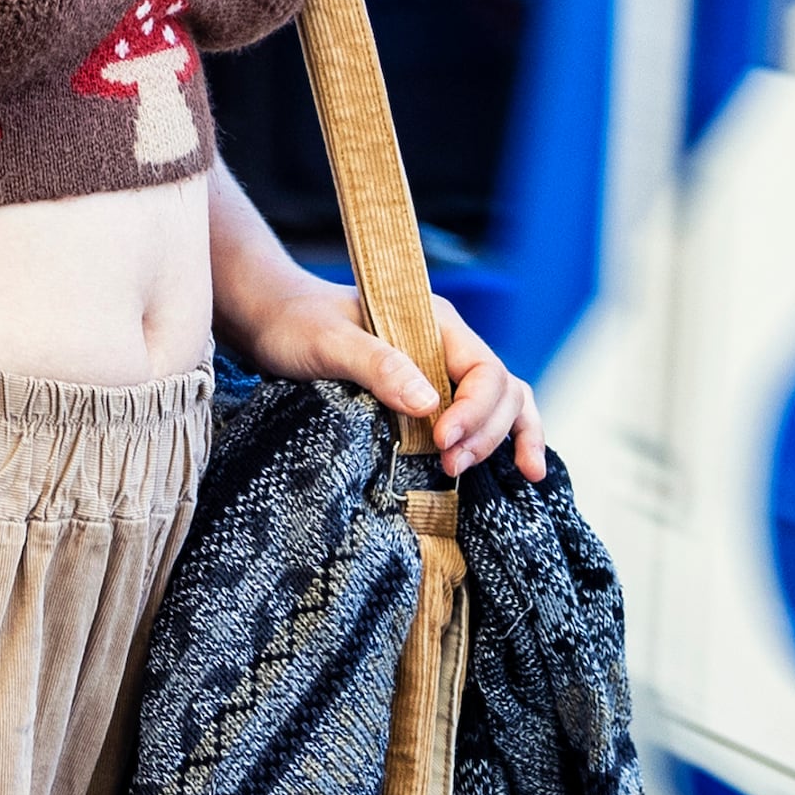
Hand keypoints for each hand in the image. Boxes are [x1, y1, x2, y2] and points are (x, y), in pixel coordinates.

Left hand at [237, 273, 548, 482]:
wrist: (272, 321)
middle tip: (449, 466)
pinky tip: (521, 469)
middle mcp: (448, 346)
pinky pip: (481, 417)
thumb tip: (429, 405)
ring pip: (503, 404)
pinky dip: (505, 440)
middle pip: (501, 391)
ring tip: (484, 473)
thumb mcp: (329, 342)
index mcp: (435, 322)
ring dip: (500, 440)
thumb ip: (378, 365)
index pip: (484, 369)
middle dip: (485, 433)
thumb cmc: (297, 324)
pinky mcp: (429, 397)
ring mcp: (442, 371)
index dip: (473, 411)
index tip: (441, 441)